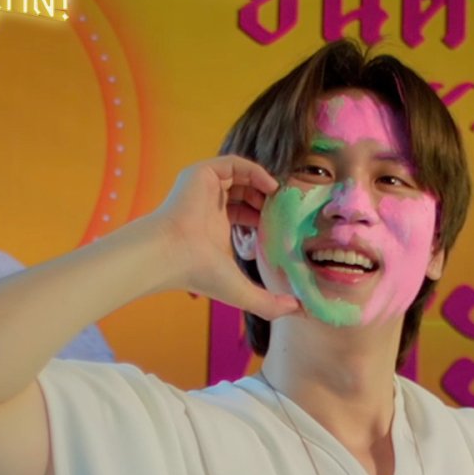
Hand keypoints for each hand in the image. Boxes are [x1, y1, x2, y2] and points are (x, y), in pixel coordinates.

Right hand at [153, 156, 299, 319]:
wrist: (173, 254)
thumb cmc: (200, 273)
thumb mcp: (242, 291)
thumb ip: (270, 304)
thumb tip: (300, 311)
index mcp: (215, 228)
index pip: (243, 214)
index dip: (265, 217)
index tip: (284, 225)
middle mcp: (209, 206)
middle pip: (244, 193)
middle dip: (266, 200)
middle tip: (285, 210)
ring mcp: (205, 188)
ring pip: (240, 177)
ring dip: (263, 185)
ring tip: (281, 198)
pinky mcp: (202, 173)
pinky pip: (234, 164)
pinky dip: (255, 171)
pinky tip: (271, 187)